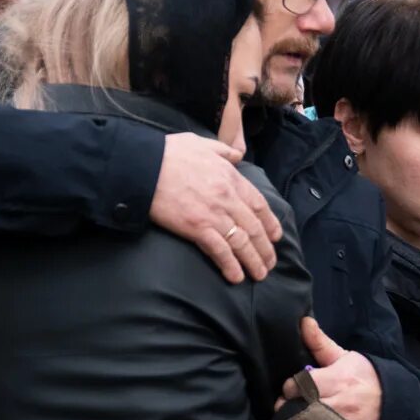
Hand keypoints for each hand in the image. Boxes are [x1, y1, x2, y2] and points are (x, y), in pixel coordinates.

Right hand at [150, 133, 280, 283]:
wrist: (144, 165)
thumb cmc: (168, 152)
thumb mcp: (201, 143)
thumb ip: (223, 150)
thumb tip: (236, 156)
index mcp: (230, 177)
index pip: (258, 203)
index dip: (270, 222)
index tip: (276, 236)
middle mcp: (227, 197)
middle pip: (254, 227)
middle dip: (265, 248)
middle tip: (270, 263)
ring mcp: (213, 213)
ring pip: (241, 242)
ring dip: (253, 260)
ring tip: (259, 275)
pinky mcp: (197, 227)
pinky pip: (220, 250)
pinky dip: (230, 265)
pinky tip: (236, 277)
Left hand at [279, 318, 380, 419]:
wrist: (393, 403)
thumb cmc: (364, 377)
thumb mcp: (344, 357)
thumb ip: (320, 342)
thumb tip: (304, 321)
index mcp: (337, 380)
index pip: (300, 385)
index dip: (290, 386)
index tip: (292, 387)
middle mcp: (339, 404)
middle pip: (298, 408)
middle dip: (288, 407)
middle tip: (289, 404)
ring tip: (296, 418)